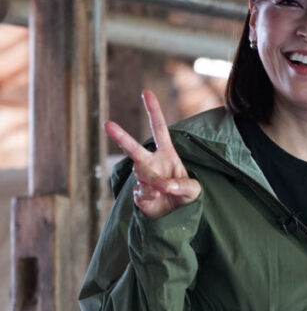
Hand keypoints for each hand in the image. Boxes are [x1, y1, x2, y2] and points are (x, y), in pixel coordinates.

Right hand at [104, 90, 200, 218]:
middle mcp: (151, 163)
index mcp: (166, 155)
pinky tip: (156, 198)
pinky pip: (140, 191)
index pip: (159, 130)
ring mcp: (143, 178)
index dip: (153, 112)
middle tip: (107, 124)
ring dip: (152, 180)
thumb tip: (163, 185)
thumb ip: (182, 185)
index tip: (146, 93)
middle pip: (133, 147)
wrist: (177, 217)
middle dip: (120, 136)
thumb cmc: (187, 197)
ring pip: (140, 172)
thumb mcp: (194, 190)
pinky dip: (149, 195)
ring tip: (163, 190)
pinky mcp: (138, 194)